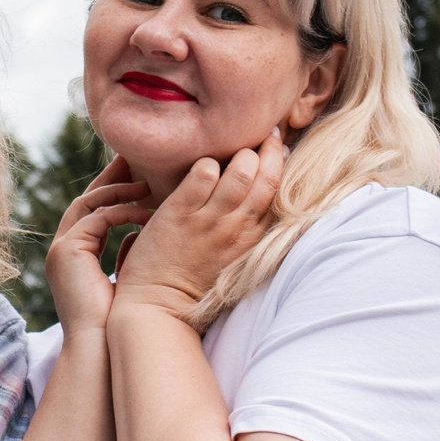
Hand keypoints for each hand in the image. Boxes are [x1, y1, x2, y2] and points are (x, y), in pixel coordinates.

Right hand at [46, 154, 153, 334]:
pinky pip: (95, 219)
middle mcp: (63, 250)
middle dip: (110, 180)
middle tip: (134, 159)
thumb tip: (144, 230)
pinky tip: (146, 213)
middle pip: (85, 201)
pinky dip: (121, 213)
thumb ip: (129, 253)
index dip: (112, 192)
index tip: (136, 175)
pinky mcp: (67, 252)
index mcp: (74, 257)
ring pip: (88, 205)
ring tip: (146, 183)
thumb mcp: (126, 279)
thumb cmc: (118, 323)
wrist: (101, 349)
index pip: (92, 213)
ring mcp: (62, 250)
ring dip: (118, 192)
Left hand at [110, 131, 286, 322]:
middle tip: (267, 133)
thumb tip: (253, 199)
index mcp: (252, 240)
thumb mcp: (232, 259)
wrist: (157, 307)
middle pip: (268, 178)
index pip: (280, 193)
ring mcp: (209, 221)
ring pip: (241, 172)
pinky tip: (202, 166)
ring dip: (241, 154)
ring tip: (235, 148)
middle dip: (271, 150)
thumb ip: (245, 231)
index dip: (282, 165)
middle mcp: (237, 229)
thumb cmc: (192, 285)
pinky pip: (202, 175)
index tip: (279, 147)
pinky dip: (205, 164)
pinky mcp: (179, 215)